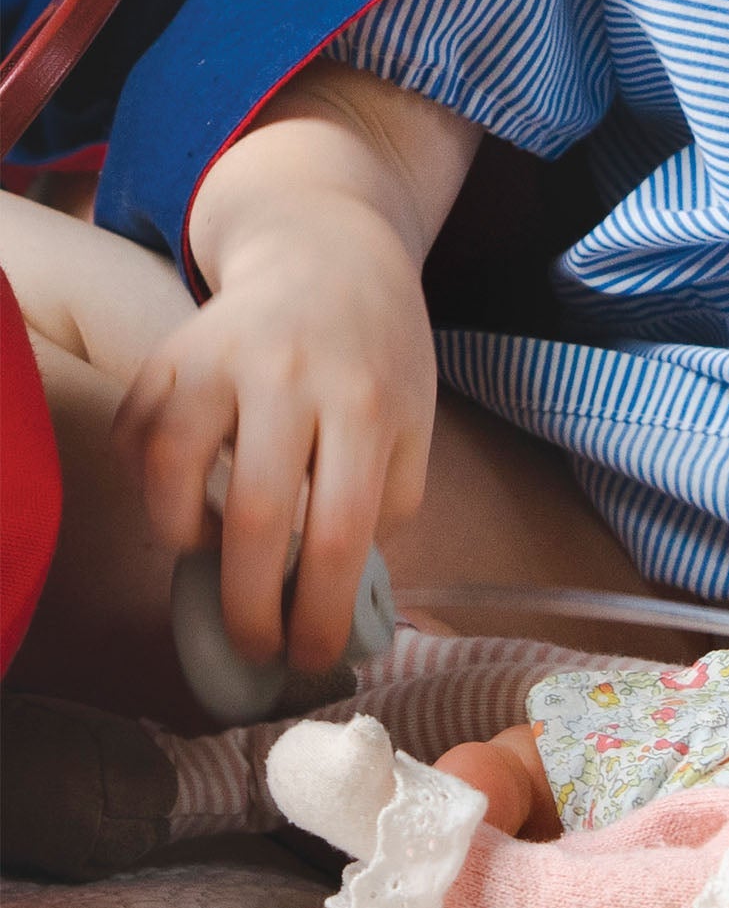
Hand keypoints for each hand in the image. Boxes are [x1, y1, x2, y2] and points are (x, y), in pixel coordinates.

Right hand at [113, 184, 435, 670]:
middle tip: (255, 644)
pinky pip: (136, 441)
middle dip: (249, 610)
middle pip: (255, 520)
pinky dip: (152, 486)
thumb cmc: (377, 352)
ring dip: (188, 539)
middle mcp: (288, 375)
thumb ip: (387, 506)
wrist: (328, 251)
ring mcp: (219, 358)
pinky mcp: (167, 353)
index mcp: (363, 400)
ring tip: (219, 548)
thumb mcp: (413, 420)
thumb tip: (343, 599)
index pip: (338, 534)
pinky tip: (189, 490)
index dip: (319, 615)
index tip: (310, 657)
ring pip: (173, 476)